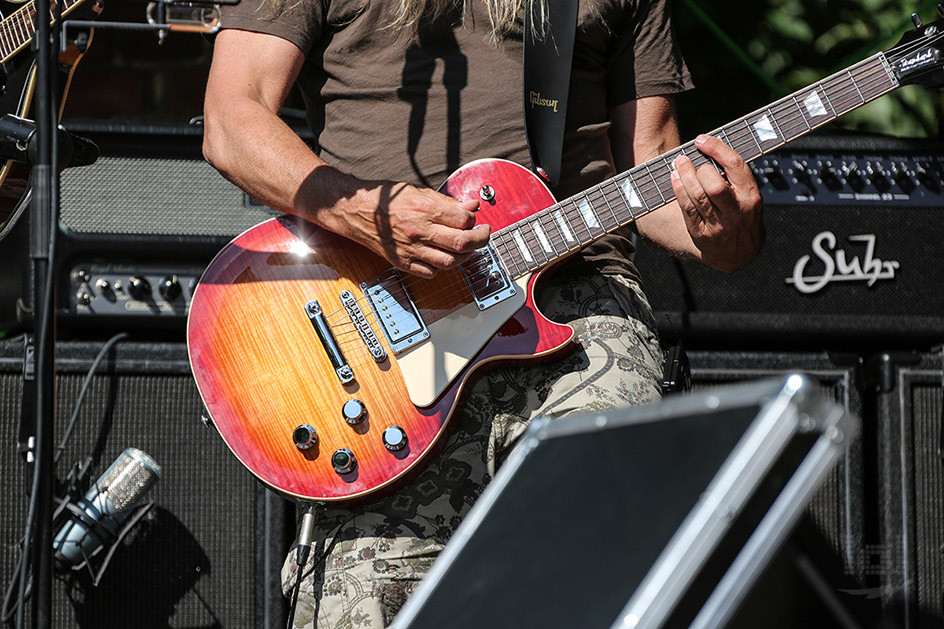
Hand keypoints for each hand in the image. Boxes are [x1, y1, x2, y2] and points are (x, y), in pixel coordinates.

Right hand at [335, 181, 490, 277]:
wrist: (356, 211)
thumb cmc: (385, 199)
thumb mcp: (418, 191)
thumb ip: (447, 201)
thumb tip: (471, 206)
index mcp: (424, 210)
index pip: (463, 219)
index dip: (474, 219)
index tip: (475, 218)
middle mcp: (419, 231)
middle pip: (462, 243)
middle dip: (480, 240)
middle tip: (483, 235)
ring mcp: (411, 249)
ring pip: (450, 262)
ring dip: (464, 256)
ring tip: (466, 248)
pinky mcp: (403, 262)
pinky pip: (431, 272)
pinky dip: (442, 267)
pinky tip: (444, 257)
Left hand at [670, 134, 763, 271]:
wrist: (739, 255)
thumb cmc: (742, 217)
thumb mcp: (748, 197)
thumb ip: (735, 178)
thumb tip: (709, 151)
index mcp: (751, 196)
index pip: (735, 166)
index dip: (716, 149)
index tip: (701, 140)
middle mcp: (737, 211)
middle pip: (714, 184)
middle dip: (698, 169)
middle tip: (688, 159)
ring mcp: (719, 225)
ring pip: (698, 196)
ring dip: (684, 176)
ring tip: (679, 164)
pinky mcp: (702, 234)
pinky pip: (687, 209)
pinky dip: (678, 190)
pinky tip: (675, 179)